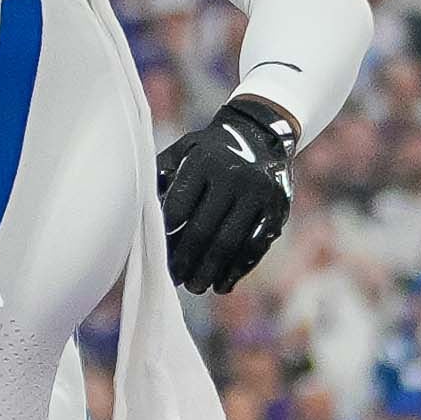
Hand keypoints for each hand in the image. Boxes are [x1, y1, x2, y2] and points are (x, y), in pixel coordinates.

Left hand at [156, 94, 302, 297]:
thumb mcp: (185, 149)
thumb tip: (142, 214)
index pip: (179, 206)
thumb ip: (162, 175)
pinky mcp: (278, 208)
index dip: (166, 234)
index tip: (157, 255)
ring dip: (211, 271)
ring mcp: (259, 193)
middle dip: (186, 260)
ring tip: (196, 287)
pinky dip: (238, 269)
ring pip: (230, 243)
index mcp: (205, 161)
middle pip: (204, 230)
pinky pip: (255, 246)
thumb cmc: (212, 148)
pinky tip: (223, 283)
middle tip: (176, 281)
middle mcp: (234, 175)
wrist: (262, 132)